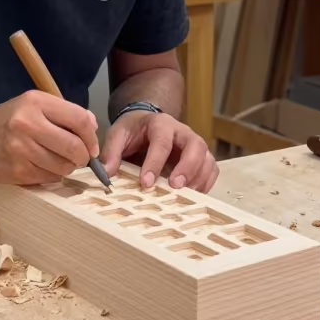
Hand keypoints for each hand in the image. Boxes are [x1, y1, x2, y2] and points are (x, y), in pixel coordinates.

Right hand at [0, 91, 98, 184]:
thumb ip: (64, 112)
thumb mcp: (33, 104)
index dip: (92, 136)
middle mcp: (27, 124)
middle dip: (83, 156)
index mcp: (35, 103)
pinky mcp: (17, 171)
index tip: (92, 145)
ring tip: (56, 159)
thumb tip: (93, 125)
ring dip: (67, 167)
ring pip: (64, 167)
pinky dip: (52, 175)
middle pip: (75, 147)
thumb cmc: (7, 119)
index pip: (79, 120)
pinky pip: (49, 178)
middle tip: (80, 157)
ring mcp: (21, 150)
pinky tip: (40, 165)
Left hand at [101, 110, 217, 192]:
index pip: (161, 141)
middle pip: (195, 145)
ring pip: (207, 158)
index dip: (155, 163)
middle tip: (176, 186)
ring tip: (185, 195)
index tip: (146, 183)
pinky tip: (194, 195)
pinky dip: (206, 183)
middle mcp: (182, 132)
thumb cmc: (133, 130)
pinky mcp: (201, 157)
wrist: (146, 123)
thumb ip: (111, 152)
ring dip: (199, 178)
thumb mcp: (118, 134)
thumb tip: (107, 173)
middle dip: (188, 167)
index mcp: (160, 124)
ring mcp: (194, 144)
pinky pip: (211, 169)